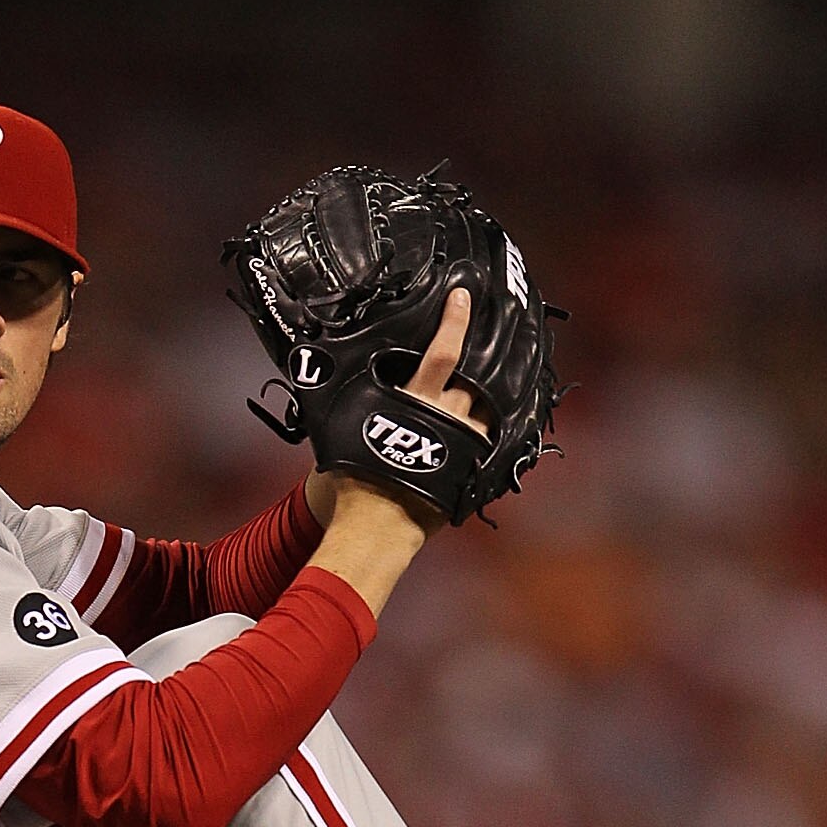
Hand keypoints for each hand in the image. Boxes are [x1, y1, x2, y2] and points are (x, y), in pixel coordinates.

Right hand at [307, 288, 480, 615]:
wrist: (374, 530)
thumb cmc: (350, 484)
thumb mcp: (341, 430)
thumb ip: (352, 400)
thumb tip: (320, 372)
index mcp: (414, 401)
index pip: (443, 350)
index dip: (455, 319)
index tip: (464, 295)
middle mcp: (445, 417)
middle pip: (478, 374)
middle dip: (489, 348)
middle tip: (498, 325)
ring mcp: (463, 445)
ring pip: (492, 406)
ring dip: (499, 387)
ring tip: (506, 370)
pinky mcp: (470, 472)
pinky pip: (492, 442)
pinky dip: (497, 427)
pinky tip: (502, 417)